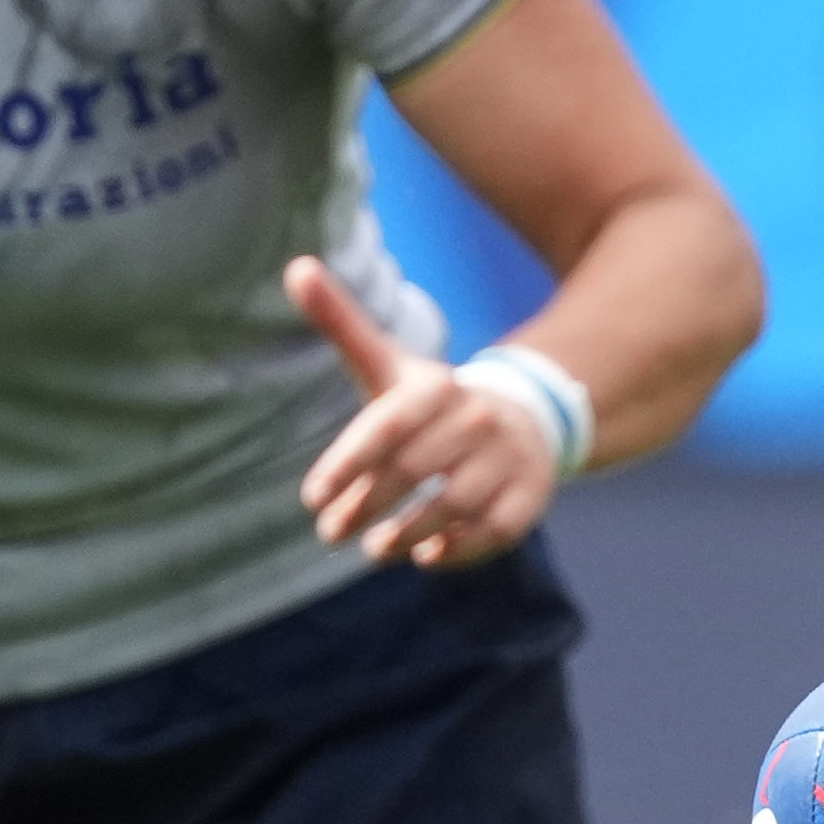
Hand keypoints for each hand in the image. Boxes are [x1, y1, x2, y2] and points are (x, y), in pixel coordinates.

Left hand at [288, 258, 558, 568]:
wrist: (521, 419)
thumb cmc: (433, 403)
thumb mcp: (389, 364)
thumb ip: (343, 323)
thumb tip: (296, 266)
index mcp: (438, 388)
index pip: (386, 427)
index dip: (348, 465)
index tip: (313, 498)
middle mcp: (477, 420)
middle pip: (414, 470)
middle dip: (366, 507)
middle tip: (330, 532)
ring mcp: (507, 460)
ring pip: (452, 504)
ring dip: (407, 533)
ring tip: (374, 548)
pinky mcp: (527, 498)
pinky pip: (492, 531)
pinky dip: (457, 549)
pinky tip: (426, 556)